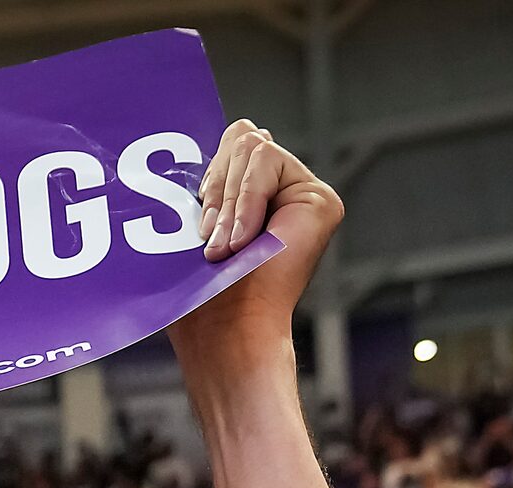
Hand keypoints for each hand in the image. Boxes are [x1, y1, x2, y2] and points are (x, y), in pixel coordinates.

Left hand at [173, 121, 343, 367]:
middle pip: (241, 136)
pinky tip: (247, 240)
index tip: (199, 228)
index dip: (208, 178)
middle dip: (214, 188)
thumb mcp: (191, 225)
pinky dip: (246, 200)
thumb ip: (206, 182)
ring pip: (252, 144)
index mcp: (249, 196)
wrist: (226, 326)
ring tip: (226, 247)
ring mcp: (302, 194)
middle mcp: (280, 192)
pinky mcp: (320, 200)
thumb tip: (199, 138)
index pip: (229, 143)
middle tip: (210, 241)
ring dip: (228, 201)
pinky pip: (268, 160)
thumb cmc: (201, 293)